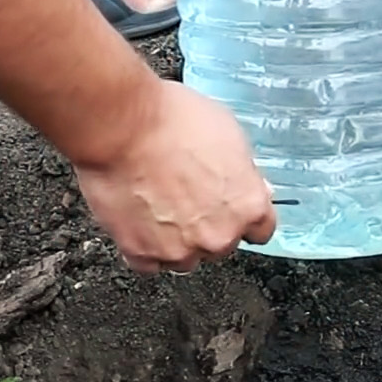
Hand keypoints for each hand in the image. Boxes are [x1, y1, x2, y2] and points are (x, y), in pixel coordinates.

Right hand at [75, 80, 277, 273]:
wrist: (122, 125)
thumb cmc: (172, 120)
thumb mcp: (229, 133)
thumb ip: (241, 171)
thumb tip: (245, 183)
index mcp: (248, 206)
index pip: (260, 230)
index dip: (241, 215)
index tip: (229, 208)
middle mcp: (218, 236)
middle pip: (220, 244)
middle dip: (206, 226)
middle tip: (183, 196)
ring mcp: (180, 250)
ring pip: (183, 257)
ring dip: (173, 239)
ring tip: (155, 205)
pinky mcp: (142, 253)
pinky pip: (147, 261)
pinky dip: (142, 245)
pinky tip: (136, 218)